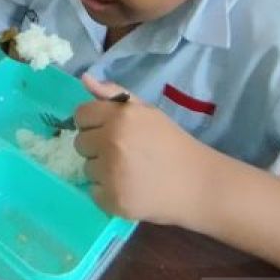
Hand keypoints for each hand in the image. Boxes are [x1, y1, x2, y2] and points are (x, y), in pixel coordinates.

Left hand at [74, 74, 214, 225]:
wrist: (198, 184)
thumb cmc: (172, 143)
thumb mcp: (147, 111)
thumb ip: (113, 94)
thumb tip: (84, 79)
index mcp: (120, 117)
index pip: (81, 115)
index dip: (93, 123)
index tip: (108, 131)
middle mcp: (111, 143)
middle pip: (80, 143)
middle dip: (97, 147)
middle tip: (124, 153)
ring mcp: (111, 174)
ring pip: (87, 168)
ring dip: (102, 170)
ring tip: (130, 172)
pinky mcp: (113, 200)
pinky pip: (94, 192)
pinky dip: (108, 192)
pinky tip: (130, 189)